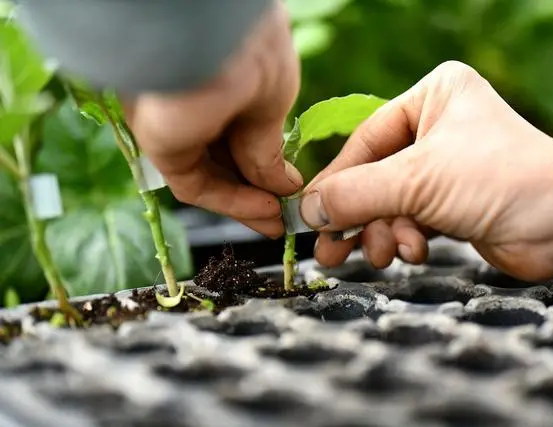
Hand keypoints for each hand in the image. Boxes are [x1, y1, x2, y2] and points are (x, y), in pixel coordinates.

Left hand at [123, 0, 301, 237]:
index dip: (265, 170)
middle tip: (282, 217)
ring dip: (246, 205)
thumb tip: (284, 186)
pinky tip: (264, 211)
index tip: (288, 195)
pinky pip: (197, 184)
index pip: (241, 137)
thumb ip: (266, 149)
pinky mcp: (163, 145)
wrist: (214, 37)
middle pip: (224, 161)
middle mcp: (195, 103)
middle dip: (256, 194)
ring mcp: (176, 124)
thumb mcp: (273, 101)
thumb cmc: (252, 51)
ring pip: (211, 176)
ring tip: (276, 223)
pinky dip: (232, 203)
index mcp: (223, 83)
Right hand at [300, 61, 552, 280]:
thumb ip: (355, 194)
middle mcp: (436, 126)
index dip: (335, 181)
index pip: (365, 141)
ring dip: (381, 232)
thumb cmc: (496, 181)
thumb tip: (307, 210)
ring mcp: (444, 166)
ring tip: (381, 255)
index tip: (309, 214)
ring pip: (389, 203)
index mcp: (430, 97)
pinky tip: (413, 253)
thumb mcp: (415, 180)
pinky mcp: (452, 203)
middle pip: (374, 175)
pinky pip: (409, 220)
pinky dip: (405, 239)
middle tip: (329, 251)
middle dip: (356, 216)